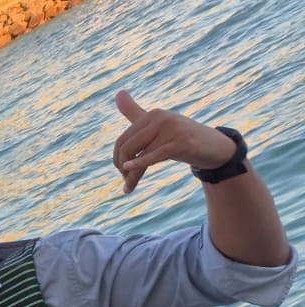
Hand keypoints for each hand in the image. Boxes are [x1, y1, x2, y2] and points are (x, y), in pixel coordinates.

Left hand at [113, 90, 240, 192]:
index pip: (123, 140)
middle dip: (121, 167)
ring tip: (128, 188)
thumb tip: (118, 92)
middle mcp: (160, 118)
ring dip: (130, 176)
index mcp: (152, 115)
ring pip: (138, 155)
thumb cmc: (181, 138)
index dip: (117, 158)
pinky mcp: (180, 143)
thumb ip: (136, 112)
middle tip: (125, 180)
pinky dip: (138, 169)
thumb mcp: (157, 125)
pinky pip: (153, 157)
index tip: (122, 171)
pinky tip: (129, 182)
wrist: (214, 147)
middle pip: (127, 147)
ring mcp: (171, 129)